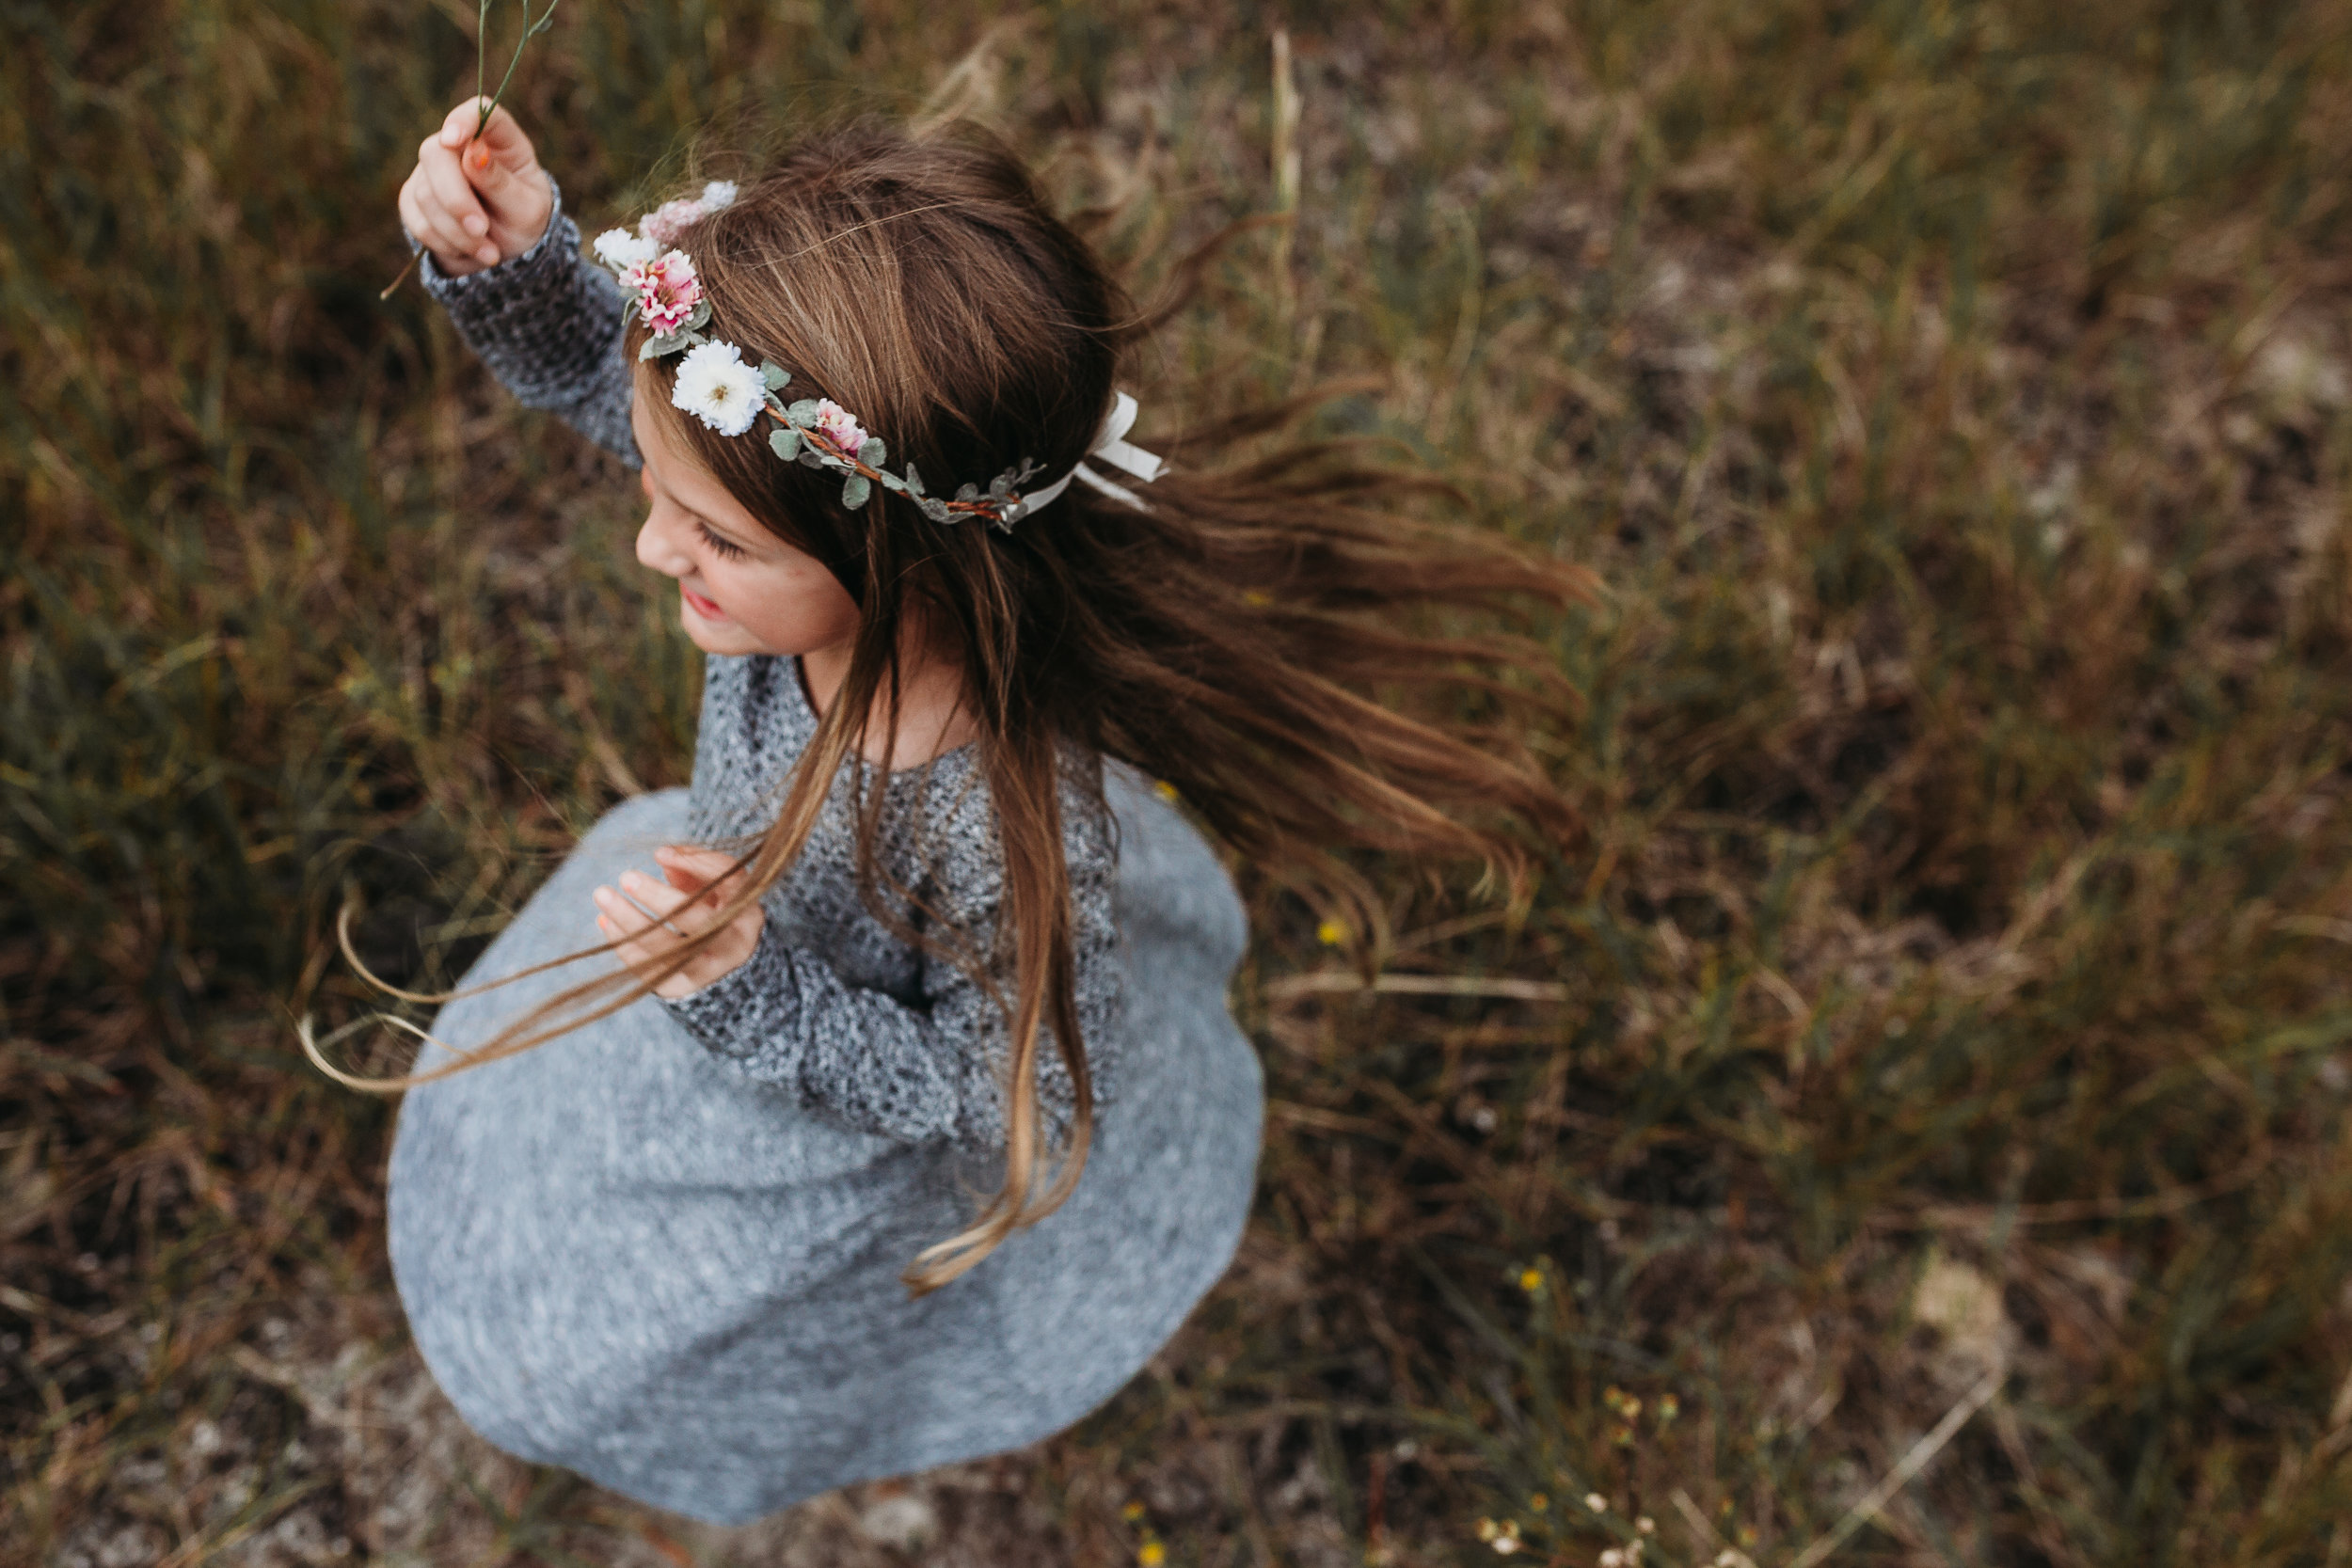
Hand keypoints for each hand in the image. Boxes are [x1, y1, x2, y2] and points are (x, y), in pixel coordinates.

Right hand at [397, 97, 553, 276]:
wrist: (508, 253)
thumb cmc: (524, 221)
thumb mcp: (527, 208)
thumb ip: (501, 182)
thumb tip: (473, 153)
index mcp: (499, 139)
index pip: (478, 112)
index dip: (463, 120)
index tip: (454, 140)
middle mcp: (459, 148)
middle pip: (436, 153)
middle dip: (456, 198)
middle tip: (481, 230)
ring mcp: (432, 172)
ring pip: (425, 194)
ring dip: (457, 231)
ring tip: (490, 252)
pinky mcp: (414, 199)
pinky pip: (417, 220)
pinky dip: (444, 242)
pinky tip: (469, 251)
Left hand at [593, 847, 764, 999]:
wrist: (727, 971)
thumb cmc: (717, 916)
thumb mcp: (718, 891)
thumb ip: (696, 869)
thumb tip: (663, 856)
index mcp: (747, 911)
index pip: (727, 882)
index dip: (694, 864)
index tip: (659, 853)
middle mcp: (733, 943)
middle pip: (695, 920)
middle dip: (658, 897)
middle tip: (626, 876)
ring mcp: (707, 970)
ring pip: (665, 947)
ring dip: (629, 919)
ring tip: (602, 894)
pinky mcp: (680, 987)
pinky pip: (647, 967)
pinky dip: (623, 943)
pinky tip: (605, 920)